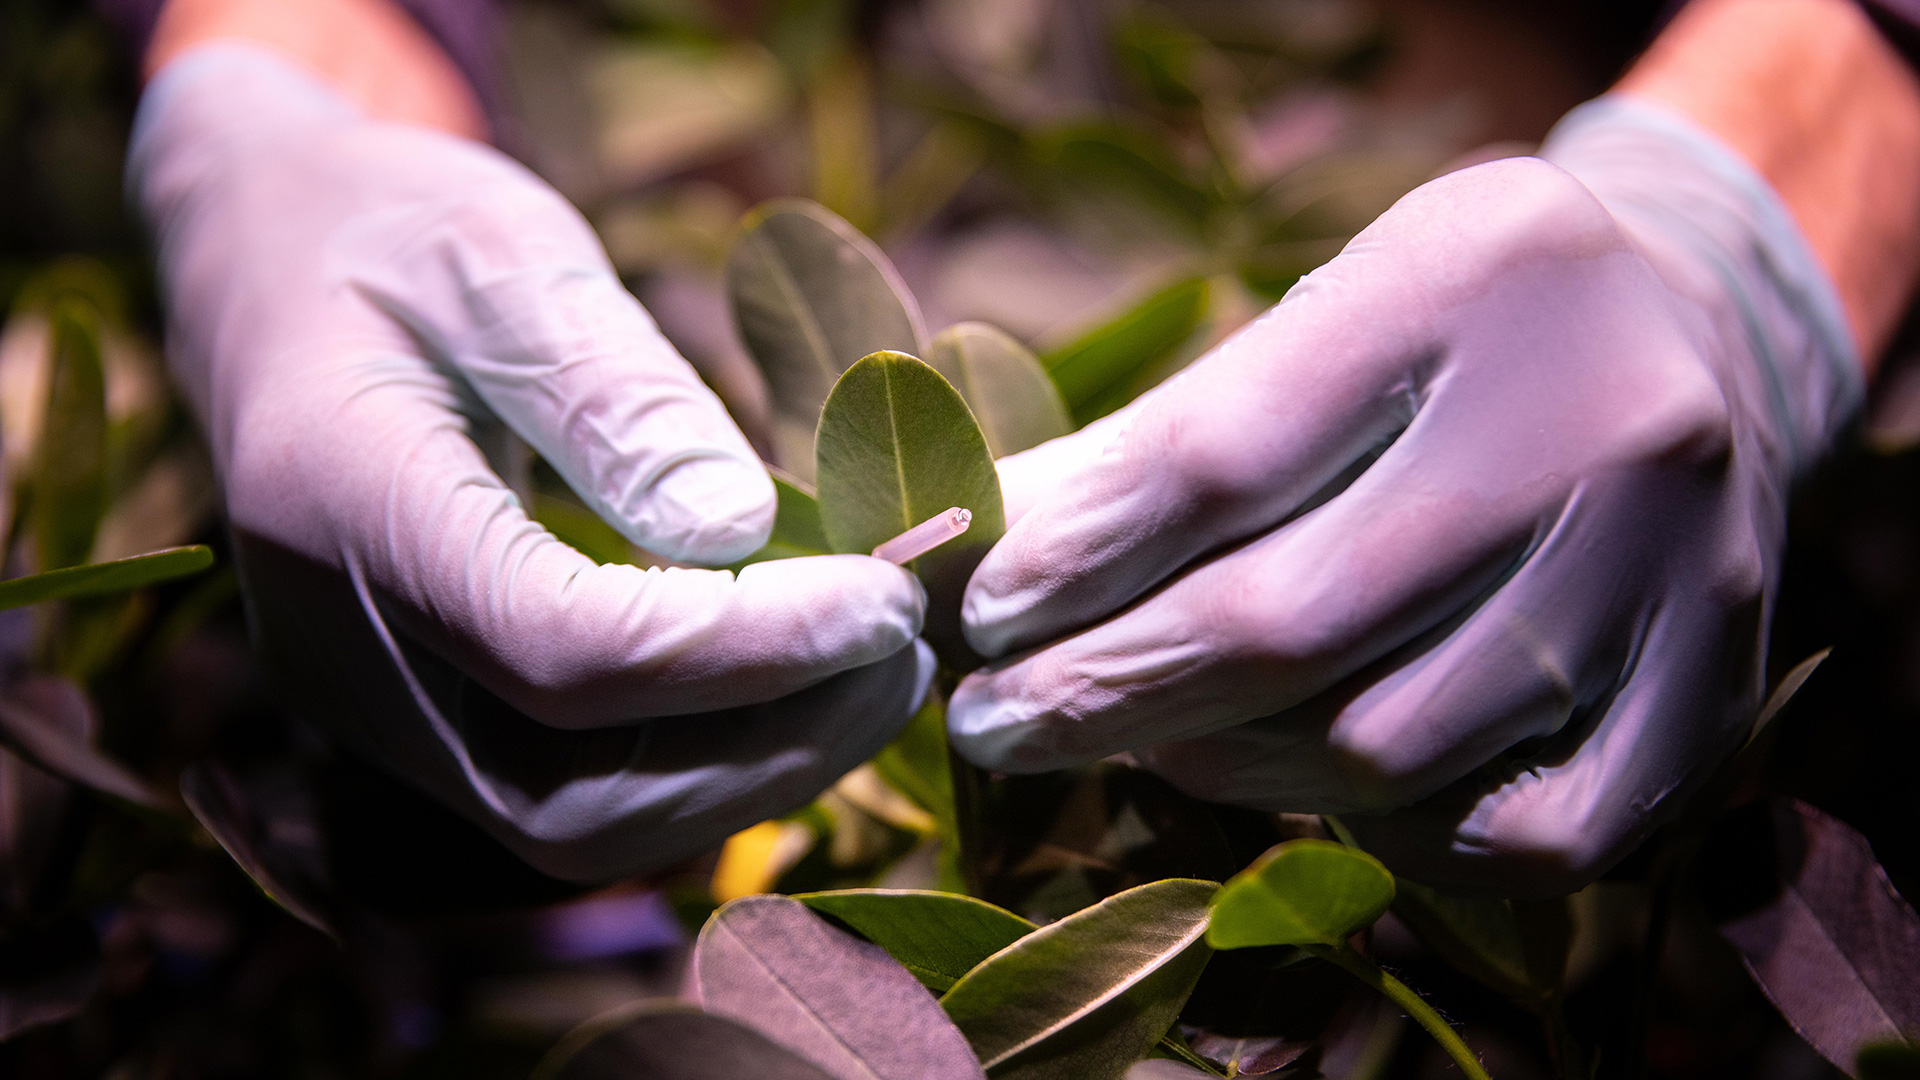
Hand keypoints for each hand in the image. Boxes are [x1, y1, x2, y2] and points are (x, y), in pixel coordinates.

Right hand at [132, 45, 928, 881]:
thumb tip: (738, 526)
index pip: (564, 652)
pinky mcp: (416, 724)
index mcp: (339, 506)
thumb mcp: (501, 257)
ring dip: (750, 773)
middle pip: (573, 795)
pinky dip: (699, 765)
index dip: (746, 648)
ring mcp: (370, 707)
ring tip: (874, 669)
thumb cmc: (386, 231)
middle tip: (903, 649)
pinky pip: (567, 799)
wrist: (263, 265)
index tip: (888, 596)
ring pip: (577, 828)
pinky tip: (791, 684)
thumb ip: (609, 392)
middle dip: (769, 744)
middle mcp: (340, 651)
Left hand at [951, 99, 1861, 893]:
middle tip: (998, 724)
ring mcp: (1679, 569)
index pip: (1221, 454)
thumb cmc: (1447, 341)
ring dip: (1225, 766)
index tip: (979, 620)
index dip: (1077, 560)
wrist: (1693, 350)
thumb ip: (1155, 440)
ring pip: (1384, 748)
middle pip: (1294, 620)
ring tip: (1152, 743)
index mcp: (1479, 269)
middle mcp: (1608, 416)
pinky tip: (1319, 792)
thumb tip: (976, 559)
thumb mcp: (1313, 321)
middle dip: (1106, 692)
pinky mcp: (1719, 695)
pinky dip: (1387, 837)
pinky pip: (1515, 838)